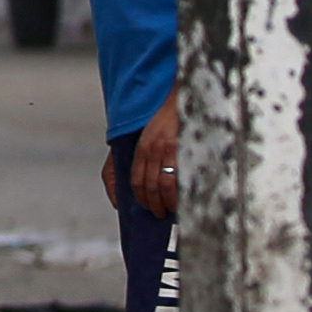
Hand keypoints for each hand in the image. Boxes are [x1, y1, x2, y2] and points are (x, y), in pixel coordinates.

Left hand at [137, 102, 181, 220]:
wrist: (183, 97)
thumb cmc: (168, 119)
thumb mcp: (149, 136)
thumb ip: (141, 157)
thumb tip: (123, 193)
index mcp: (143, 147)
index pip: (136, 180)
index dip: (141, 198)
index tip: (148, 209)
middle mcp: (153, 149)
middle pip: (149, 185)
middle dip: (154, 204)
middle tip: (161, 214)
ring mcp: (169, 149)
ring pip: (165, 184)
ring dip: (168, 201)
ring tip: (174, 210)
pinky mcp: (185, 148)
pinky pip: (181, 175)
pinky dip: (183, 191)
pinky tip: (187, 198)